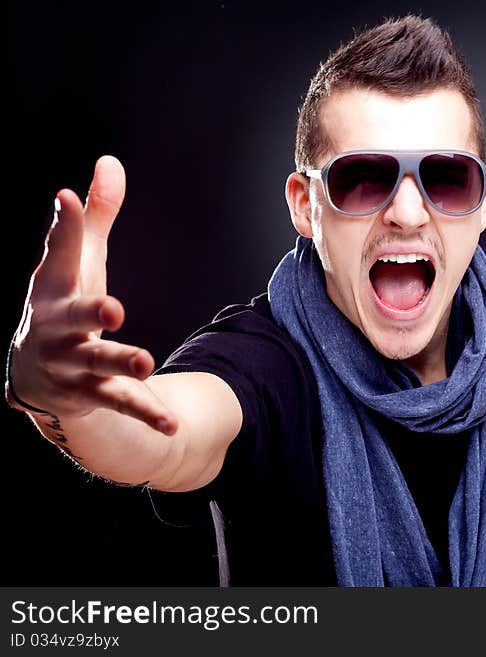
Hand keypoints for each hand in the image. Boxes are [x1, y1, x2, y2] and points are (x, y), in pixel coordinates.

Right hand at [8, 156, 176, 433]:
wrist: (33, 375)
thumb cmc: (61, 304)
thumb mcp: (76, 263)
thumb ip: (94, 217)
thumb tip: (109, 162)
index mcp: (54, 288)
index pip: (60, 252)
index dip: (64, 225)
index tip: (67, 196)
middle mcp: (58, 328)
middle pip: (76, 318)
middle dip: (91, 311)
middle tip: (112, 307)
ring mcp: (74, 364)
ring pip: (98, 365)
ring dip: (121, 363)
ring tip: (147, 362)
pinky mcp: (93, 394)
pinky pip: (122, 404)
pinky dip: (147, 414)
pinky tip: (173, 425)